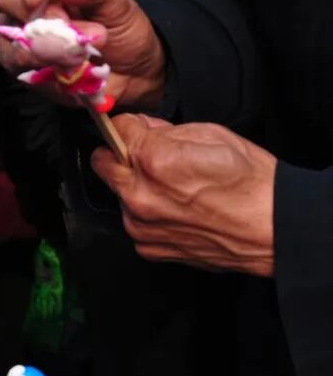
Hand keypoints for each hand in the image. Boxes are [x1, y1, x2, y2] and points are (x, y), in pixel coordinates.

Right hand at [0, 0, 165, 109]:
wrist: (129, 74)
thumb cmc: (122, 32)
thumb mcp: (116, 5)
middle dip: (31, 11)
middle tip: (63, 25)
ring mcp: (22, 30)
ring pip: (5, 29)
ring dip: (40, 43)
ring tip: (76, 53)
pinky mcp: (19, 60)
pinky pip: (12, 59)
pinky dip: (37, 63)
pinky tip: (61, 66)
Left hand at [91, 115, 275, 276]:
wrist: (272, 229)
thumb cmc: (249, 183)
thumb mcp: (211, 134)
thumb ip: (165, 130)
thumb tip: (142, 128)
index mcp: (154, 161)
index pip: (115, 131)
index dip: (129, 128)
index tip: (137, 131)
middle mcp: (139, 195)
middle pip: (102, 163)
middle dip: (120, 155)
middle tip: (147, 158)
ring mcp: (140, 225)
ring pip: (118, 194)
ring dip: (136, 188)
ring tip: (175, 190)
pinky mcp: (147, 247)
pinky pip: (134, 222)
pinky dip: (148, 215)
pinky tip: (178, 212)